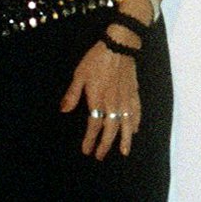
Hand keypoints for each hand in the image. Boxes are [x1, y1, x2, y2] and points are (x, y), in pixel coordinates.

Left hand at [60, 34, 140, 159]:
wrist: (120, 44)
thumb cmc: (97, 58)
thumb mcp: (79, 74)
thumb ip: (72, 94)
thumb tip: (63, 110)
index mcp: (98, 99)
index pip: (94, 125)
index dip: (90, 139)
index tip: (86, 150)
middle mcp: (113, 102)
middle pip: (110, 128)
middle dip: (106, 144)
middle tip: (101, 156)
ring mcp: (125, 98)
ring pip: (126, 123)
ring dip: (125, 139)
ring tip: (124, 151)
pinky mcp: (134, 92)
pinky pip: (136, 110)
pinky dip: (136, 121)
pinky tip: (135, 129)